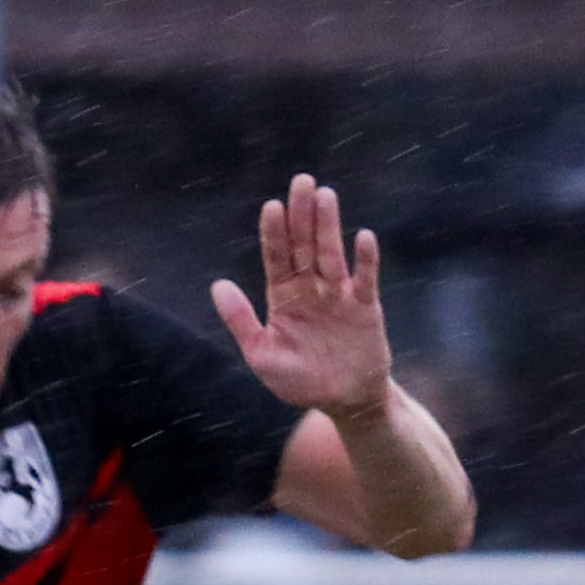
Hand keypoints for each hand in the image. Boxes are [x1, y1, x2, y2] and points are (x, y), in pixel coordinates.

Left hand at [211, 174, 395, 420]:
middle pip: (305, 245)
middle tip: (301, 181)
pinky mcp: (366, 307)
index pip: (277, 258)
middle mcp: (311, 289)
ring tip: (325, 195)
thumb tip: (218, 285)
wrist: (345, 403)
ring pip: (332, 254)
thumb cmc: (301, 382)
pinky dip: (365, 260)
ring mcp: (339, 295)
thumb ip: (241, 321)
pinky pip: (365, 280)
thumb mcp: (262, 356)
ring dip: (329, 225)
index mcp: (283, 297)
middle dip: (302, 214)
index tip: (271, 207)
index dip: (274, 233)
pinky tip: (363, 237)